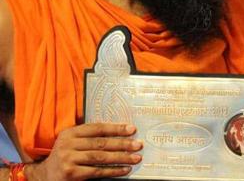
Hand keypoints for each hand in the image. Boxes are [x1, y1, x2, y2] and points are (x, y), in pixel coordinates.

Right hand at [26, 123, 142, 180]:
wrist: (44, 176)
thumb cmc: (65, 157)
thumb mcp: (73, 143)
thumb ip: (90, 137)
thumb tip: (121, 134)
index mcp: (70, 132)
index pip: (97, 128)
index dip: (116, 128)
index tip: (132, 129)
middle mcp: (68, 144)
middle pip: (101, 143)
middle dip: (122, 144)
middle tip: (138, 145)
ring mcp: (68, 159)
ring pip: (100, 157)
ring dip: (121, 157)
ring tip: (136, 158)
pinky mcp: (71, 173)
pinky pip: (97, 171)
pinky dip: (113, 170)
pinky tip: (125, 169)